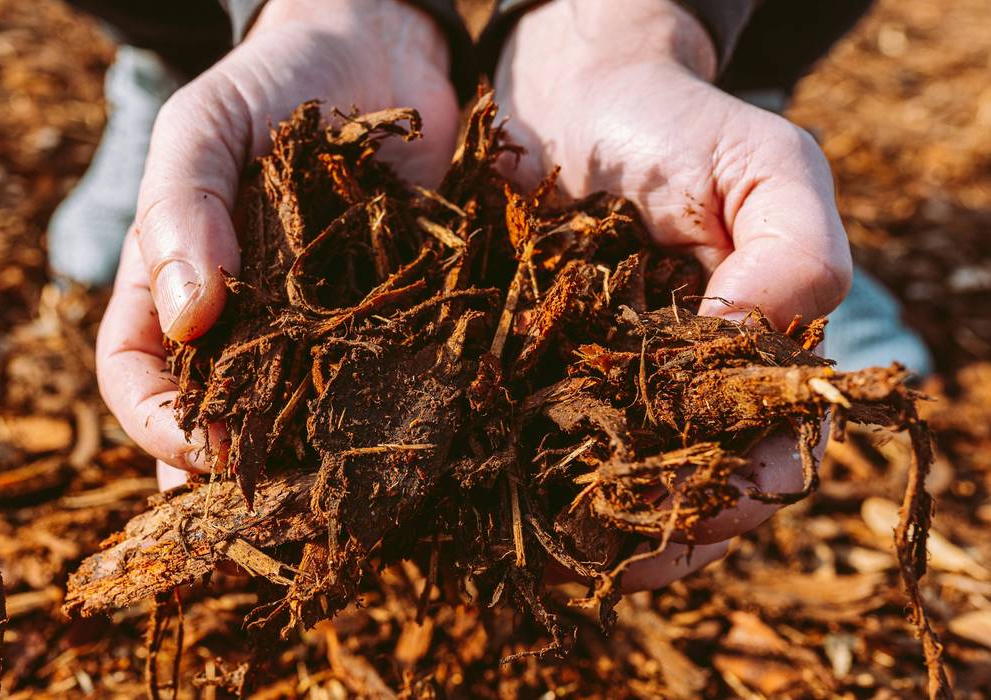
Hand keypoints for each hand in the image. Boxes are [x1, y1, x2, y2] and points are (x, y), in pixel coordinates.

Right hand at [95, 0, 460, 489]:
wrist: (375, 46)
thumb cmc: (267, 85)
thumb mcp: (202, 127)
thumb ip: (180, 206)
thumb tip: (188, 319)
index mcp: (170, 292)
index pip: (136, 382)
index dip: (158, 428)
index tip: (206, 448)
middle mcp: (241, 328)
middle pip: (220, 424)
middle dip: (241, 473)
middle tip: (282, 504)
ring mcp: (316, 332)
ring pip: (302, 422)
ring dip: (316, 465)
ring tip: (344, 499)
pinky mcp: (391, 320)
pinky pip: (386, 381)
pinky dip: (396, 416)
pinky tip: (418, 442)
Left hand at [494, 0, 851, 589]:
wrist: (568, 93)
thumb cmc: (676, 125)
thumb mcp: (762, 165)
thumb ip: (792, 252)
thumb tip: (752, 350)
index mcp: (755, 361)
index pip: (774, 452)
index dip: (750, 490)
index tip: (711, 505)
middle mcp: (684, 394)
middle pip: (692, 494)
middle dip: (665, 531)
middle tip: (618, 554)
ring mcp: (605, 395)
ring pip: (611, 491)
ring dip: (592, 533)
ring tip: (556, 555)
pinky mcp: (529, 383)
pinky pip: (532, 452)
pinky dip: (524, 489)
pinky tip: (501, 514)